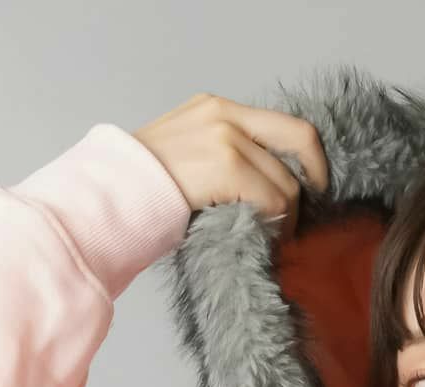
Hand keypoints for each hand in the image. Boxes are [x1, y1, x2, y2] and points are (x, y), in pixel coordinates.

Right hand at [131, 92, 330, 232]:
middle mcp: (224, 115)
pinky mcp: (225, 165)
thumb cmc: (141, 190)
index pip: (282, 124)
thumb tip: (265, 188)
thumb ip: (224, 158)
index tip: (311, 188)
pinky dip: (276, 223)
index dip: (307, 158)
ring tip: (276, 237)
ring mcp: (225, 137)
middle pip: (300, 138)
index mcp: (215, 108)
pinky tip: (266, 238)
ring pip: (287, 181)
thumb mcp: (185, 157)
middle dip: (315, 180)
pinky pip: (271, 199)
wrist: (109, 196)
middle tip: (309, 215)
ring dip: (288, 216)